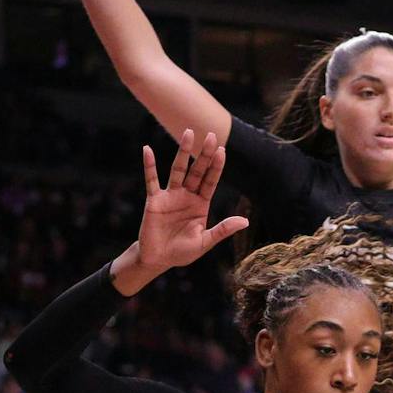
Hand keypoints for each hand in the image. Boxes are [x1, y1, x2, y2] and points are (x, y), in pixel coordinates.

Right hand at [134, 130, 248, 272]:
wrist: (158, 259)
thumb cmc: (182, 252)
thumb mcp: (205, 242)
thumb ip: (223, 230)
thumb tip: (245, 222)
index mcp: (201, 204)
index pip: (210, 181)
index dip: (216, 167)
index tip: (222, 150)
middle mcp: (187, 196)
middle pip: (197, 171)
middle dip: (204, 154)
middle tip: (212, 135)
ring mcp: (170, 196)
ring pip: (177, 170)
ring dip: (182, 152)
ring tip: (188, 132)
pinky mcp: (154, 200)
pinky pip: (151, 180)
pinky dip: (149, 165)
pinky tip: (147, 149)